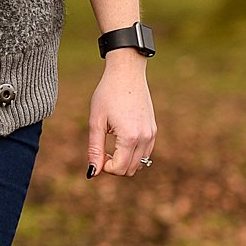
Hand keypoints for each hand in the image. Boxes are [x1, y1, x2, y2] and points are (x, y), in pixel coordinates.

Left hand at [87, 54, 155, 178]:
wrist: (127, 73)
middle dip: (114, 166)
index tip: (97, 153)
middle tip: (102, 150)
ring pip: (140, 164)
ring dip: (124, 161)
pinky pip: (146, 153)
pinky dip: (133, 154)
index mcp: (130, 137)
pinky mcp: (153, 130)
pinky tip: (120, 141)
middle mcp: (145, 138)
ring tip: (110, 145)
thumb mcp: (96, 121)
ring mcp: (152, 134)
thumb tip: (92, 173)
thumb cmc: (107, 94)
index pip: (119, 168)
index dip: (104, 167)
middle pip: (130, 170)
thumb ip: (95, 149)